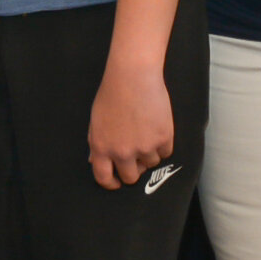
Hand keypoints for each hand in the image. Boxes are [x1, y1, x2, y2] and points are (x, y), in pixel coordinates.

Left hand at [89, 62, 174, 189]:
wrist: (133, 76)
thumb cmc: (113, 93)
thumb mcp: (96, 120)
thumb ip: (97, 143)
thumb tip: (95, 161)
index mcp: (101, 148)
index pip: (104, 178)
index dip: (111, 183)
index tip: (117, 182)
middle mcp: (122, 152)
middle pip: (130, 177)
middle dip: (133, 170)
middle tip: (136, 157)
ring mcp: (144, 147)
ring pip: (150, 164)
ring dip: (149, 153)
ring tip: (146, 131)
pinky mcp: (163, 139)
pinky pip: (165, 152)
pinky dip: (163, 143)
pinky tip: (157, 127)